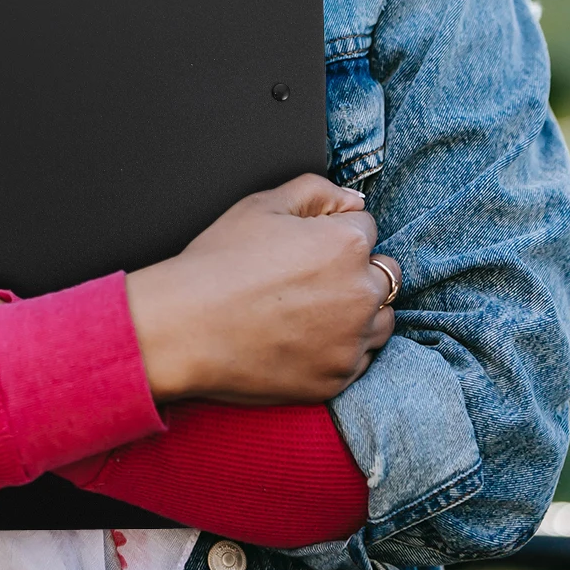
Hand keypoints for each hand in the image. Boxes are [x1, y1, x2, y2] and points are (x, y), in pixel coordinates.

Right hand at [126, 175, 396, 405]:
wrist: (185, 329)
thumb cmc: (218, 262)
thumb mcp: (261, 204)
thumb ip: (316, 191)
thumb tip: (352, 199)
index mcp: (346, 244)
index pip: (366, 226)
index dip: (333, 230)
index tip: (305, 245)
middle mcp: (361, 293)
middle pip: (385, 272)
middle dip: (358, 269)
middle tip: (310, 277)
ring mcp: (352, 341)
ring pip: (382, 318)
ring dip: (360, 311)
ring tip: (312, 309)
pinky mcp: (339, 379)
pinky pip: (361, 358)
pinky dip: (343, 347)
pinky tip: (305, 338)